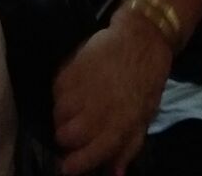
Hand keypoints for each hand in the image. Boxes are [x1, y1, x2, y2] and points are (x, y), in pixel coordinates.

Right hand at [53, 13, 174, 174]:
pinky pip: (55, 90)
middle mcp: (98, 110)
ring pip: (57, 113)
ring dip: (62, 116)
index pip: (90, 154)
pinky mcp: (72, 68)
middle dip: (65, 139)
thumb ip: (128, 147)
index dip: (74, 165)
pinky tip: (70, 91)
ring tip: (70, 111)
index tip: (66, 167)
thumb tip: (114, 173)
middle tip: (70, 133)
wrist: (140, 39)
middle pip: (65, 136)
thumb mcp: (144, 118)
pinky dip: (60, 94)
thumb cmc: (146, 81)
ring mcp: (83, 88)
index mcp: (119, 126)